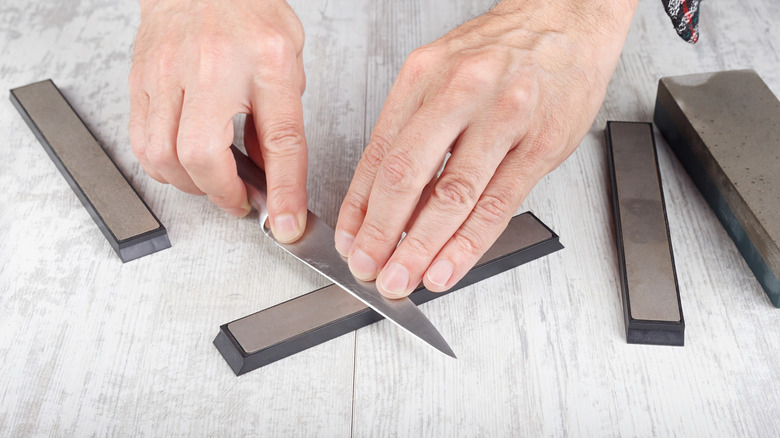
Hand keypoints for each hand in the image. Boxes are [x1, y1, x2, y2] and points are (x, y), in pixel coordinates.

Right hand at [129, 0, 307, 241]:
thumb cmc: (248, 12)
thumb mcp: (288, 60)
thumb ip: (281, 117)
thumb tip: (270, 172)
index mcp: (266, 62)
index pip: (281, 141)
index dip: (285, 191)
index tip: (287, 223)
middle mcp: (213, 67)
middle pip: (204, 156)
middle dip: (222, 194)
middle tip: (239, 201)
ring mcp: (169, 73)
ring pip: (163, 156)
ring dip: (190, 185)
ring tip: (212, 181)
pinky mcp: (140, 80)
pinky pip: (141, 141)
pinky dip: (162, 166)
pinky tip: (182, 163)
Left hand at [335, 0, 636, 296]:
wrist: (566, 19)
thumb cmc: (501, 50)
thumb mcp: (441, 72)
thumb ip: (412, 131)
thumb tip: (386, 201)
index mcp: (423, 75)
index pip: (379, 153)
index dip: (359, 206)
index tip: (349, 240)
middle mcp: (460, 93)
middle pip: (408, 175)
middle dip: (382, 232)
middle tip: (369, 268)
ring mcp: (503, 117)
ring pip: (453, 196)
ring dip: (422, 246)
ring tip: (404, 277)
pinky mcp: (541, 143)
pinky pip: (499, 204)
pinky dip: (469, 243)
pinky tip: (449, 266)